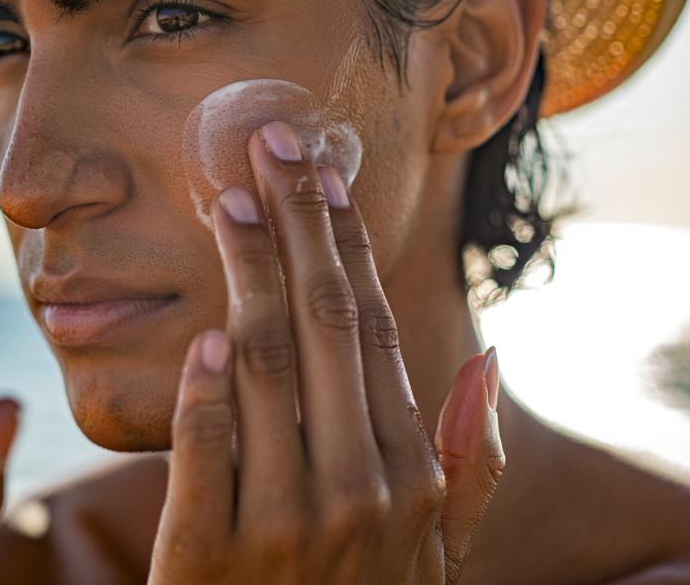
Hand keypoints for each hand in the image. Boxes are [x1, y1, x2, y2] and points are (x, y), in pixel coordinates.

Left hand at [149, 121, 503, 583]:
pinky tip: (203, 333)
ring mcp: (282, 526)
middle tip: (269, 146)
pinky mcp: (205, 561)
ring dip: (245, 277)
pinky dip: (201, 392)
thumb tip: (487, 361)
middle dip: (296, 225)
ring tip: (228, 203)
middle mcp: (358, 491)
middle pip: (321, 325)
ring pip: (261, 369)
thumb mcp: (439, 555)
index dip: (346, 245)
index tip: (323, 177)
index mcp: (410, 477)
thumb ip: (467, 466)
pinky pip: (201, 455)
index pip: (373, 331)